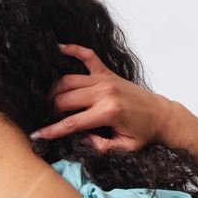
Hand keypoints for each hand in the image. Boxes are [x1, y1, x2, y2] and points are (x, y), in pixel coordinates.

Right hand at [29, 43, 174, 151]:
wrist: (161, 115)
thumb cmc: (143, 133)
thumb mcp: (123, 148)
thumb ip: (100, 146)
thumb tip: (81, 139)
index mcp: (107, 113)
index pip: (71, 123)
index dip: (51, 130)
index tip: (36, 135)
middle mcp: (104, 92)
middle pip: (64, 99)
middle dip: (50, 110)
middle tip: (44, 118)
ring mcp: (105, 79)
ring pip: (68, 80)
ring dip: (54, 90)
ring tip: (47, 101)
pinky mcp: (108, 72)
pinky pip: (87, 56)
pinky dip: (72, 50)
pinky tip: (58, 49)